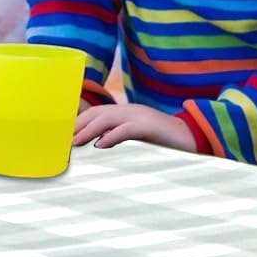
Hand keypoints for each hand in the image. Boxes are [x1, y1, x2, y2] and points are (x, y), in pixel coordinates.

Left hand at [73, 102, 197, 152]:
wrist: (194, 138)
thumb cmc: (163, 141)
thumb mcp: (137, 137)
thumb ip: (118, 137)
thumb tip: (97, 145)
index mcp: (125, 112)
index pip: (96, 113)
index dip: (78, 123)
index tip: (63, 136)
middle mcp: (130, 110)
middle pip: (97, 112)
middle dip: (78, 125)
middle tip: (62, 140)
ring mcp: (140, 116)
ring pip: (107, 118)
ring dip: (88, 130)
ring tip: (75, 143)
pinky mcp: (150, 126)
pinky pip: (127, 129)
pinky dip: (112, 136)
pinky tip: (101, 145)